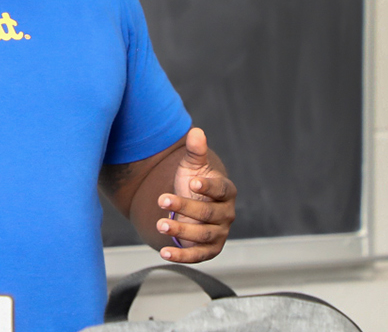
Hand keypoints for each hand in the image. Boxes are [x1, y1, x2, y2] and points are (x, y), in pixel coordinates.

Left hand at [155, 127, 235, 262]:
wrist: (191, 207)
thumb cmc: (193, 184)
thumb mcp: (192, 167)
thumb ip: (195, 151)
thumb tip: (196, 131)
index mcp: (227, 192)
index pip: (222, 190)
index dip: (208, 187)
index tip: (192, 182)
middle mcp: (226, 215)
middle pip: (208, 213)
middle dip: (185, 207)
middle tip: (162, 199)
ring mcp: (218, 234)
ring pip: (202, 235)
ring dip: (181, 231)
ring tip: (160, 224)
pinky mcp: (208, 250)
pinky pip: (196, 255)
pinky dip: (181, 256)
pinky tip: (163, 253)